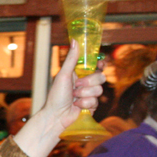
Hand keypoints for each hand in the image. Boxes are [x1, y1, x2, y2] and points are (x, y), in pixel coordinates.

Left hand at [13, 41, 105, 156]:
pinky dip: (85, 104)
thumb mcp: (63, 75)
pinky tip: (77, 106)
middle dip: (89, 83)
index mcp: (78, 74)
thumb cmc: (56, 96)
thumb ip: (71, 59)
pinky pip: (96, 102)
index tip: (100, 64)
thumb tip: (74, 41)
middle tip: (76, 86)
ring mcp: (89, 95)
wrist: (55, 116)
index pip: (96, 66)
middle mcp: (85, 83)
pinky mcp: (91, 106)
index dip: (100, 65)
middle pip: (101, 77)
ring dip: (85, 95)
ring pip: (99, 90)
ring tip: (74, 98)